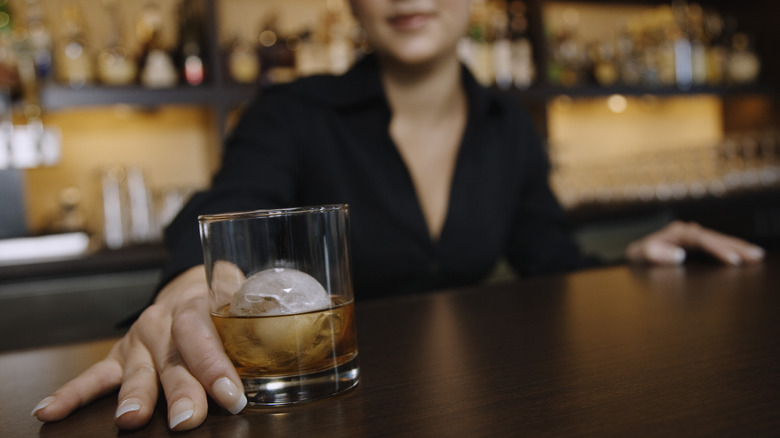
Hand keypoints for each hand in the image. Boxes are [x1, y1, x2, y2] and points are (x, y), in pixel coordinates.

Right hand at [30, 266, 246, 430]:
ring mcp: (140, 339)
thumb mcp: (242, 296)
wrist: (190, 283)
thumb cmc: (222, 298)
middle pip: (173, 359)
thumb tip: (285, 326)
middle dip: (180, 390)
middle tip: (188, 418)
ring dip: (135, 396)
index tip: (231, 395)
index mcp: (197, 305)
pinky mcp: (121, 355)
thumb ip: (256, 312)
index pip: (204, 333)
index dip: (216, 365)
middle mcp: (164, 322)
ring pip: (138, 370)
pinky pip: (95, 374)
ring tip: (131, 419)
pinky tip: (50, 410)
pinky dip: (72, 392)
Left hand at [625, 220, 764, 265]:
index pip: (702, 240)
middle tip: (756, 256)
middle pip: (715, 237)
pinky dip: (729, 248)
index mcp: (677, 232)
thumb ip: (657, 254)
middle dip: (736, 246)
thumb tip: (679, 255)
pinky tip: (742, 254)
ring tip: (756, 255)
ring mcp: (692, 236)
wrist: (634, 253)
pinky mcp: (695, 242)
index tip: (732, 260)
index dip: (718, 249)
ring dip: (737, 247)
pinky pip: (715, 244)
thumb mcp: (642, 255)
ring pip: (718, 239)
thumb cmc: (638, 255)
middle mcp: (687, 231)